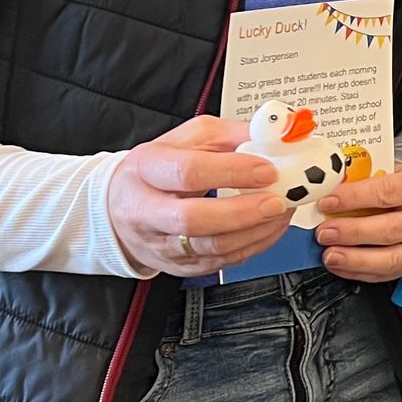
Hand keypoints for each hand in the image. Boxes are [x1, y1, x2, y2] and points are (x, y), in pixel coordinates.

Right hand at [107, 117, 289, 276]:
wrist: (122, 206)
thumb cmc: (158, 169)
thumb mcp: (187, 139)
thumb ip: (229, 135)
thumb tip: (270, 137)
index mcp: (147, 168)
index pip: (188, 172)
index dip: (231, 171)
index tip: (266, 169)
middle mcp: (147, 210)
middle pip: (194, 219)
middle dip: (243, 212)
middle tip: (276, 201)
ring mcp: (161, 243)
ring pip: (211, 247)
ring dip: (255, 232)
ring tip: (279, 213)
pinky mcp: (178, 265)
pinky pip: (220, 262)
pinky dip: (252, 246)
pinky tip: (268, 229)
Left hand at [316, 163, 401, 284]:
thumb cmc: (394, 182)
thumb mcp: (381, 169)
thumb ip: (357, 178)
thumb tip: (324, 190)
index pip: (387, 192)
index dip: (354, 198)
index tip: (327, 203)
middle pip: (390, 229)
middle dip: (353, 232)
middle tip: (325, 233)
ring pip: (391, 259)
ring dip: (355, 259)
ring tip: (329, 255)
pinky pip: (386, 274)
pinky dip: (358, 271)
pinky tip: (339, 264)